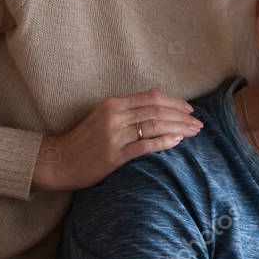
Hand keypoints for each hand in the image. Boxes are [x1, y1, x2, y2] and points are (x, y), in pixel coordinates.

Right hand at [32, 87, 202, 191]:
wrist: (60, 161)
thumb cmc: (85, 140)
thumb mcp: (104, 117)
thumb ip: (127, 111)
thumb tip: (158, 109)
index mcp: (113, 103)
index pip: (151, 97)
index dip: (174, 102)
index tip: (189, 109)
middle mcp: (115, 116)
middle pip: (157, 110)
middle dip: (182, 116)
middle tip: (198, 123)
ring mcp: (115, 135)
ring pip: (155, 126)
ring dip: (179, 128)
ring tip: (193, 132)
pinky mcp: (115, 155)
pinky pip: (146, 146)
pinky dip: (164, 142)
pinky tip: (177, 141)